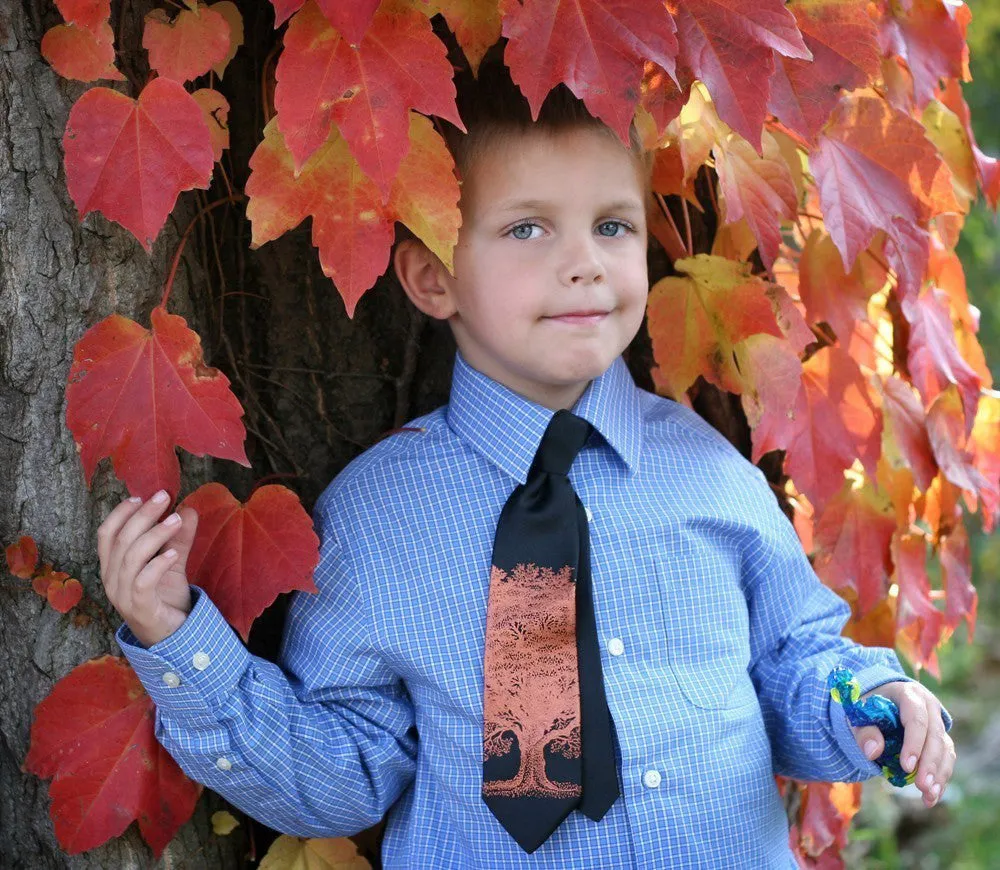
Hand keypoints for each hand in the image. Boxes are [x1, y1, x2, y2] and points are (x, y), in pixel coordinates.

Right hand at [97, 491, 198, 647]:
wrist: (172, 638)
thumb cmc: (165, 597)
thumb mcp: (173, 564)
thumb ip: (179, 539)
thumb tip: (189, 509)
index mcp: (113, 566)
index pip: (106, 534)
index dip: (120, 513)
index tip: (140, 496)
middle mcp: (112, 580)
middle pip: (121, 540)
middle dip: (143, 515)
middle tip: (164, 497)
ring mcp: (123, 596)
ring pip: (131, 558)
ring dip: (154, 534)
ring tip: (176, 520)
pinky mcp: (139, 609)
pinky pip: (143, 582)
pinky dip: (157, 565)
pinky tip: (174, 554)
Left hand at [851, 680, 954, 806]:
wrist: (880, 699)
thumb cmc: (868, 706)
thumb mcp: (859, 713)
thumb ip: (864, 730)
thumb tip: (873, 752)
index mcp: (909, 694)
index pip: (916, 718)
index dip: (914, 743)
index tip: (907, 766)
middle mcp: (929, 707)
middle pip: (935, 736)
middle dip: (930, 763)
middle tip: (921, 786)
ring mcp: (937, 723)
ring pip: (945, 749)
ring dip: (939, 774)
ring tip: (928, 796)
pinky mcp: (941, 739)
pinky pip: (946, 759)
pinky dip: (940, 778)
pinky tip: (932, 797)